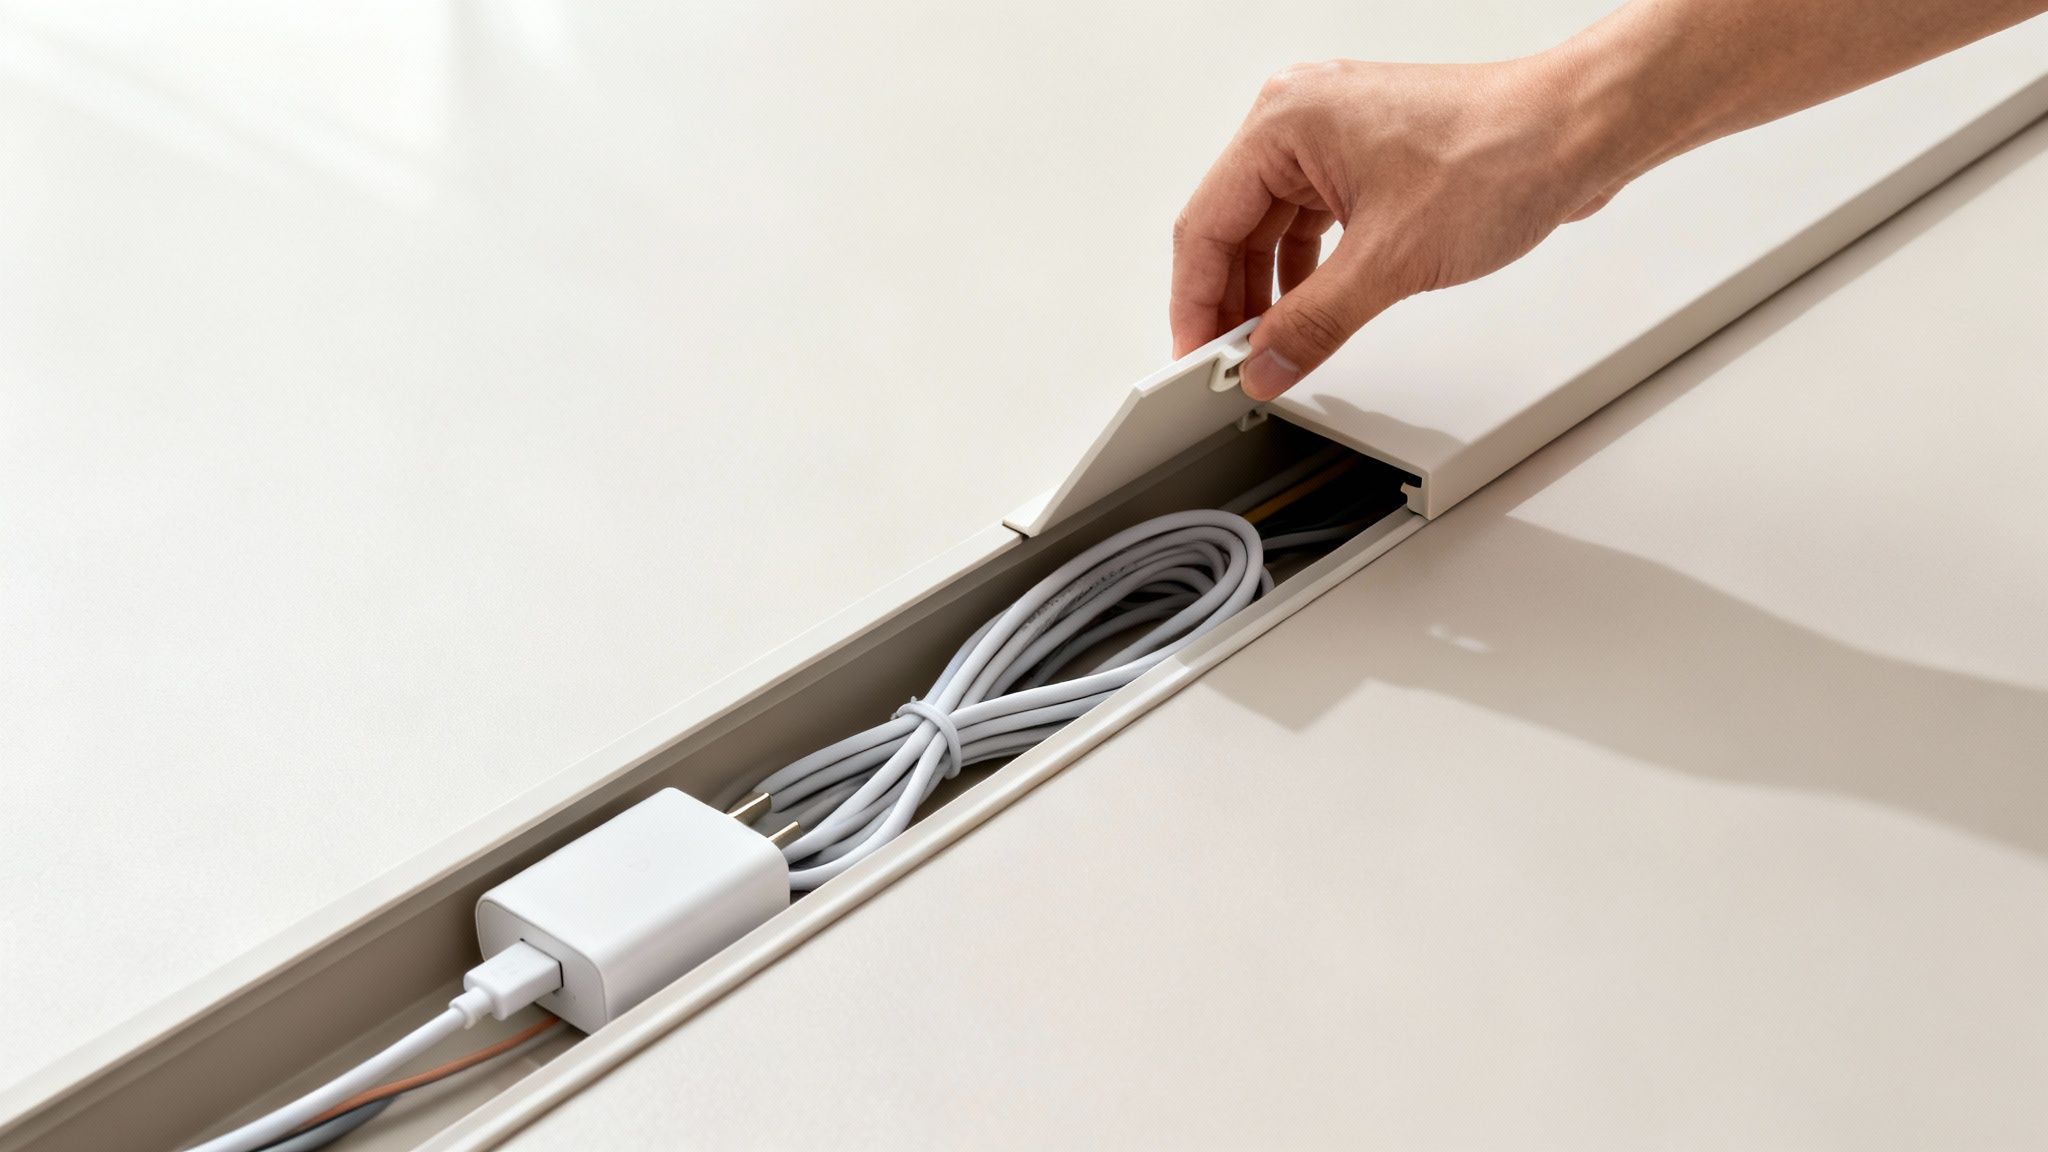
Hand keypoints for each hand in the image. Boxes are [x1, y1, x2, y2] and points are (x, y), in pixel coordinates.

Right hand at [1171, 56, 1616, 399]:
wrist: (1578, 132)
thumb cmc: (1501, 153)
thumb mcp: (1390, 260)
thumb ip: (1313, 323)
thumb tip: (1266, 365)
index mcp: (1285, 121)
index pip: (1206, 226)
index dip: (1195, 303)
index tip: (1196, 358)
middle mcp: (1301, 118)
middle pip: (1232, 228)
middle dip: (1231, 303)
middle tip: (1232, 366)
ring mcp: (1335, 137)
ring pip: (1271, 229)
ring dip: (1269, 292)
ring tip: (1271, 350)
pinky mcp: (1367, 158)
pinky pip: (1311, 223)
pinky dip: (1306, 273)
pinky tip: (1310, 312)